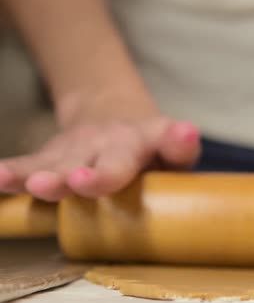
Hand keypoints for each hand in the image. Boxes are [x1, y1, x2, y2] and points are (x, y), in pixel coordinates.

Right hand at [0, 98, 199, 200]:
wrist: (113, 117)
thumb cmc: (151, 150)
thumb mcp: (173, 150)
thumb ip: (180, 149)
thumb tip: (187, 134)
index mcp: (151, 139)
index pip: (168, 139)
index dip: (175, 140)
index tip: (182, 135)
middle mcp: (114, 140)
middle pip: (106, 160)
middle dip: (93, 175)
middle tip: (80, 182)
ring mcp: (79, 148)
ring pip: (61, 164)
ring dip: (43, 176)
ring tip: (33, 185)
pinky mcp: (52, 157)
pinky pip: (29, 166)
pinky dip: (11, 173)